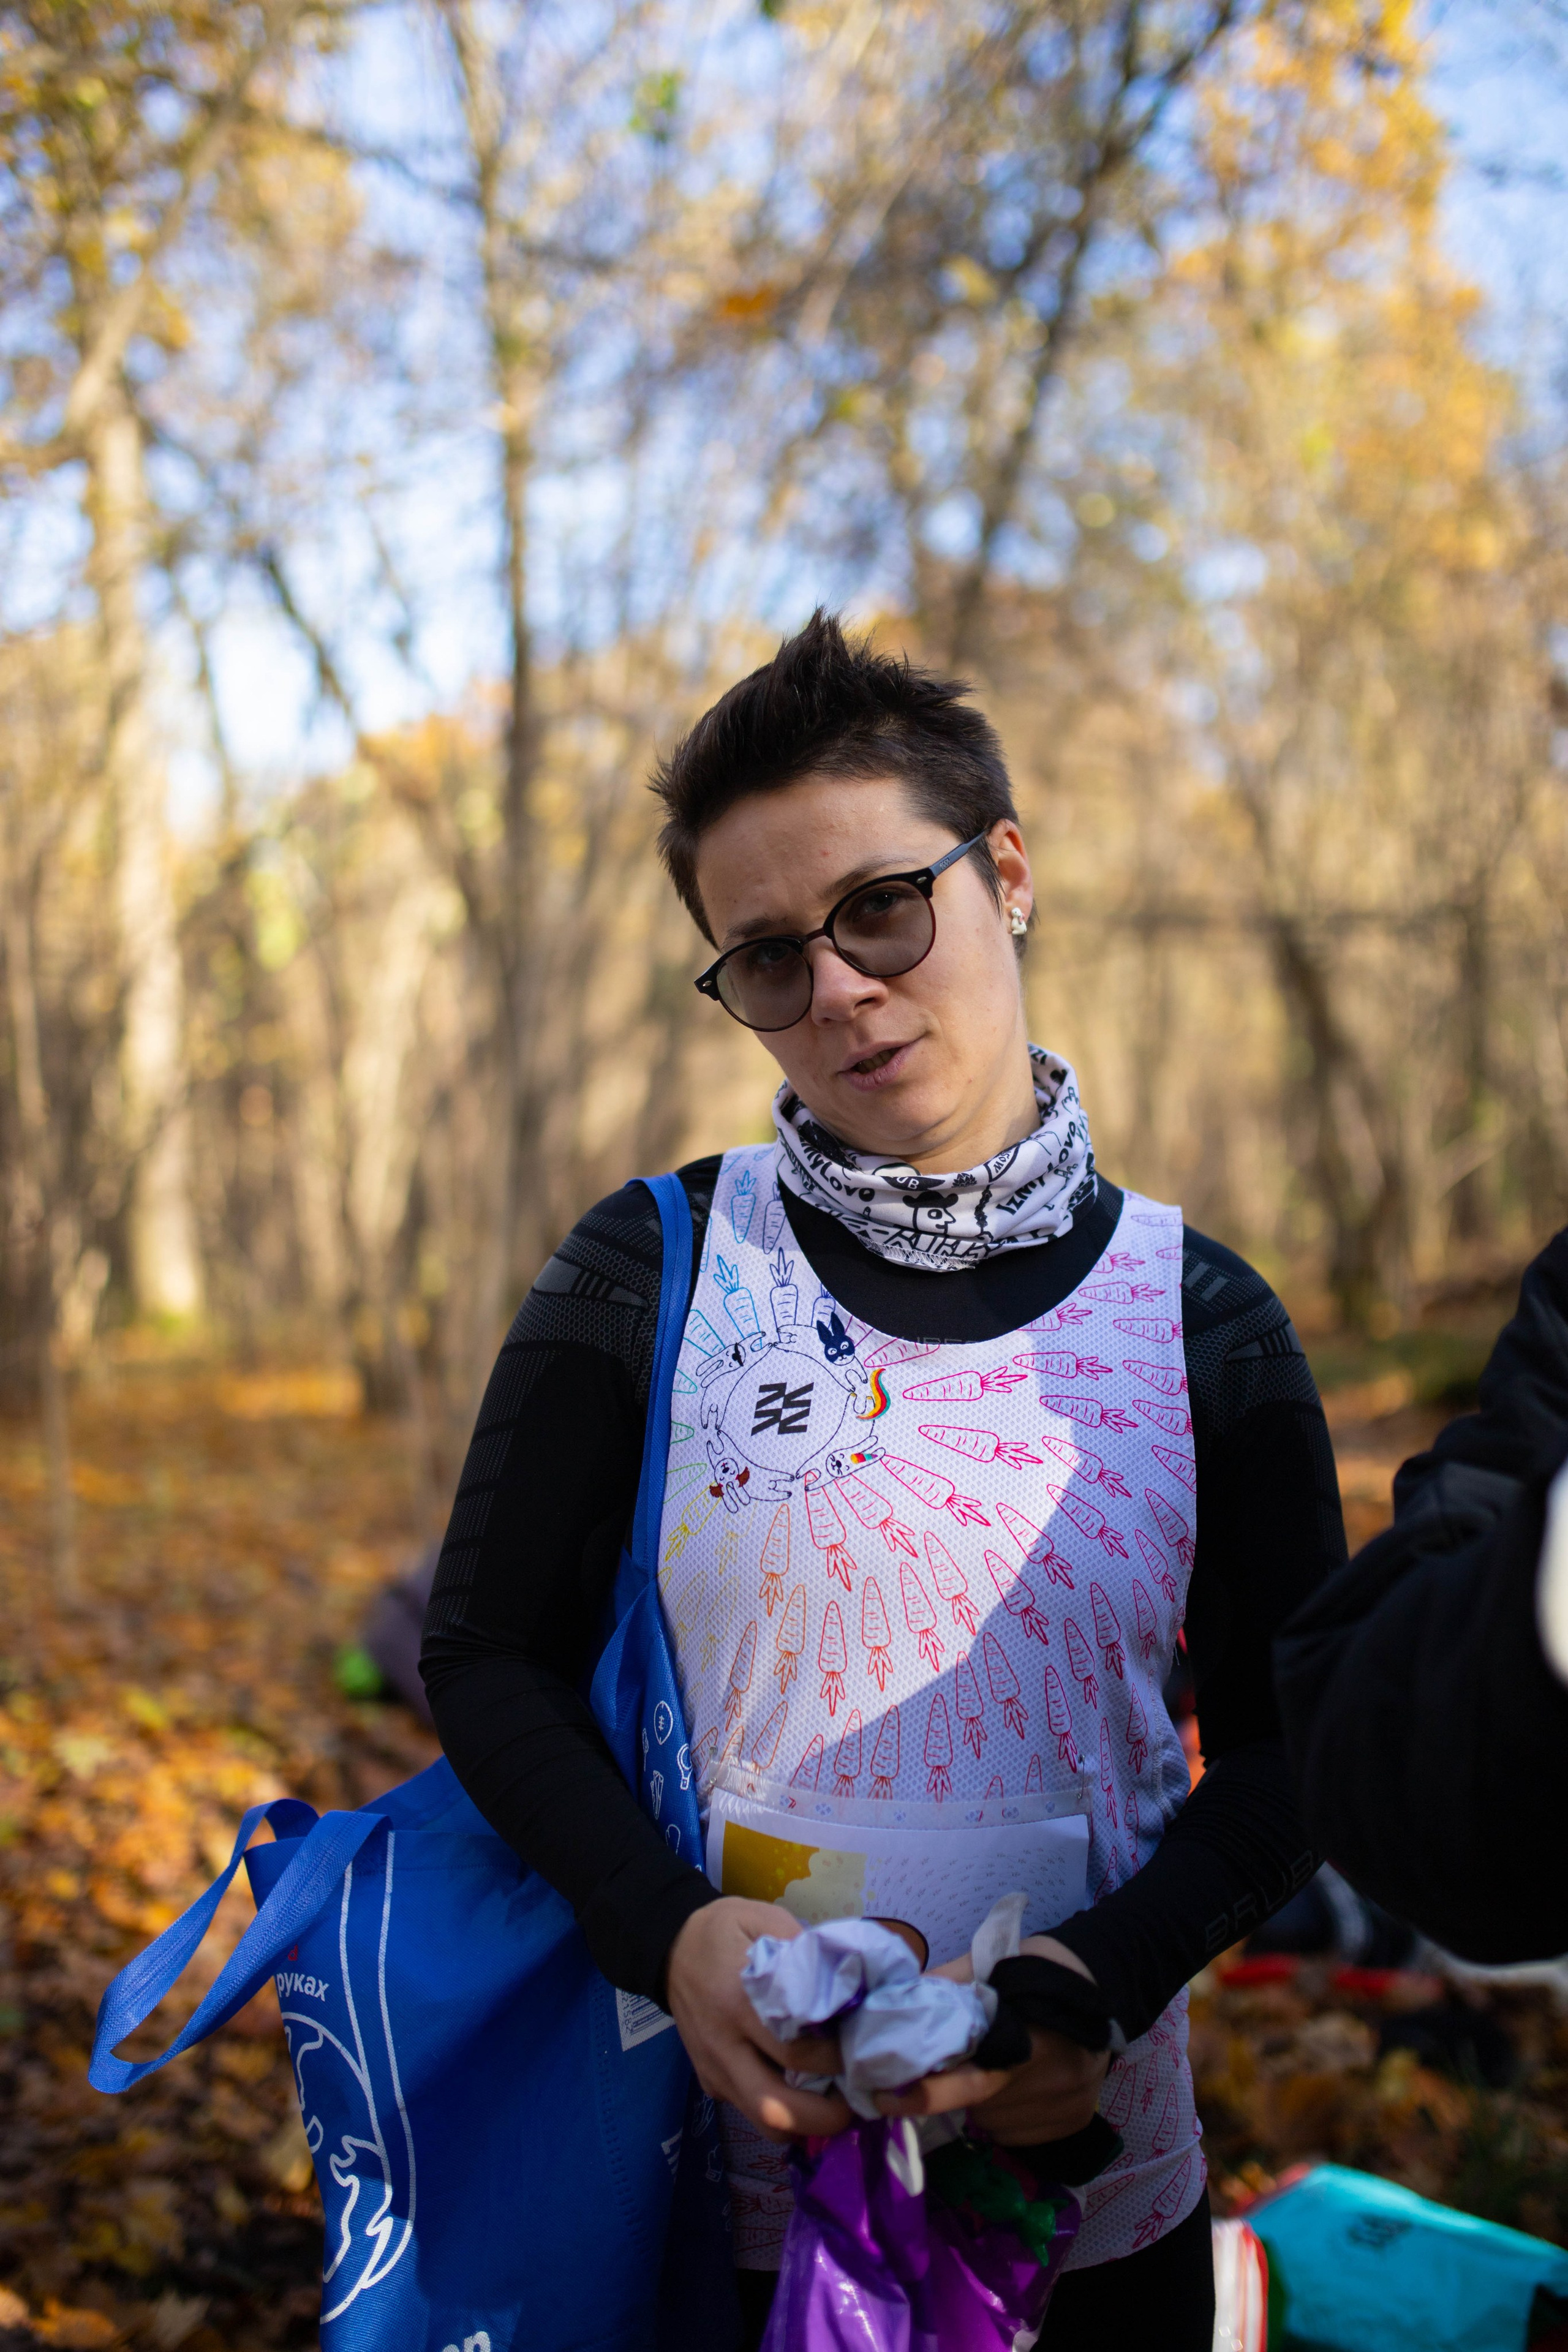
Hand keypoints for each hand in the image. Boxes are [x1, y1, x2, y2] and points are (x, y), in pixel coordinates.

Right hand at [665, 1898, 851, 2143]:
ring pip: (761, 2122)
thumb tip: (847, 1983)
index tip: (860, 2051)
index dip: (834, 2062)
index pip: (794, 2054)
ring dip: (802, 2124)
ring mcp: (712, 2070)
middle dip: (822, 2117)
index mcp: (738, 2004)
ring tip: (833, 2101)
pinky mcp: (709, 2081)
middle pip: (774, 2107)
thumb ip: (802, 1949)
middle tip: (855, 2100)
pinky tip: (802, 2089)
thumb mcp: (763, 1920)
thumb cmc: (723, 1931)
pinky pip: (748, 2109)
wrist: (669, 1947)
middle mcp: (723, 2046)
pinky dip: (781, 2112)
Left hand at [876, 1935, 1109, 2144]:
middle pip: (981, 2105)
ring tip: (990, 2064)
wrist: (1107, 1983)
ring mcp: (1068, 2108)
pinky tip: (1014, 2083)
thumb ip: (951, 1982)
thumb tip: (895, 2000)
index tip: (887, 2096)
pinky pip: (1018, 2131)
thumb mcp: (999, 1961)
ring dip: (980, 2102)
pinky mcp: (1075, 2122)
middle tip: (935, 2069)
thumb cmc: (1045, 1969)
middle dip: (952, 2090)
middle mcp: (1055, 2083)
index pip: (973, 2083)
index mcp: (1033, 2041)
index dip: (929, 2092)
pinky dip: (1004, 2113)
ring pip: (997, 2122)